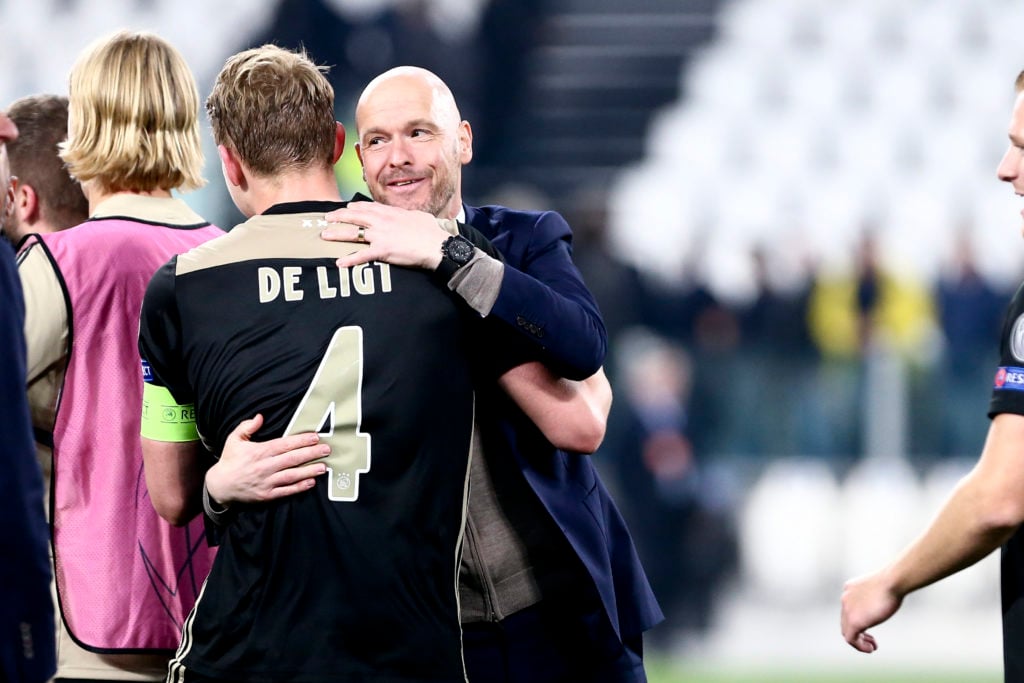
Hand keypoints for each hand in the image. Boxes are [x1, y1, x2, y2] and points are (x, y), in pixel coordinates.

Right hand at [206, 414, 328, 504]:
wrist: (219, 486)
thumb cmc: (230, 460)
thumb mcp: (234, 439)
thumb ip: (247, 426)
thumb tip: (260, 416)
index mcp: (259, 452)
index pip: (284, 445)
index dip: (301, 441)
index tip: (315, 437)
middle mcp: (264, 467)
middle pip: (292, 459)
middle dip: (311, 454)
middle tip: (327, 450)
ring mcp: (266, 482)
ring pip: (291, 476)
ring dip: (309, 471)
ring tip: (324, 467)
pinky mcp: (266, 495)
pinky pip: (286, 491)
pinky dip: (299, 487)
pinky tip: (311, 482)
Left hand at [322, 201, 448, 269]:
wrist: (436, 245)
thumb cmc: (431, 231)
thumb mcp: (418, 216)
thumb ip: (407, 215)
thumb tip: (407, 215)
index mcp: (390, 212)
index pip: (367, 207)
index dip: (354, 207)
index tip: (346, 208)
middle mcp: (381, 221)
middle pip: (354, 217)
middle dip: (338, 216)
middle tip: (326, 218)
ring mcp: (380, 236)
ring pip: (353, 233)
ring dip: (336, 234)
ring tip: (324, 236)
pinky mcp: (382, 251)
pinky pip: (362, 255)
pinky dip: (350, 259)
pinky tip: (339, 263)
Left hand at [840, 570, 902, 652]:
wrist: (892, 581)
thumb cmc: (893, 582)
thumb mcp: (880, 587)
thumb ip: (876, 595)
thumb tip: (884, 599)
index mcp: (850, 589)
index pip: (849, 609)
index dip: (860, 620)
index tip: (872, 626)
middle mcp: (845, 598)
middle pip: (846, 621)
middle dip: (859, 632)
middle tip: (873, 640)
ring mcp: (847, 610)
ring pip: (847, 631)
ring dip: (859, 642)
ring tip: (872, 647)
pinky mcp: (854, 621)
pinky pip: (851, 639)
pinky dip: (859, 646)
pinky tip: (870, 649)